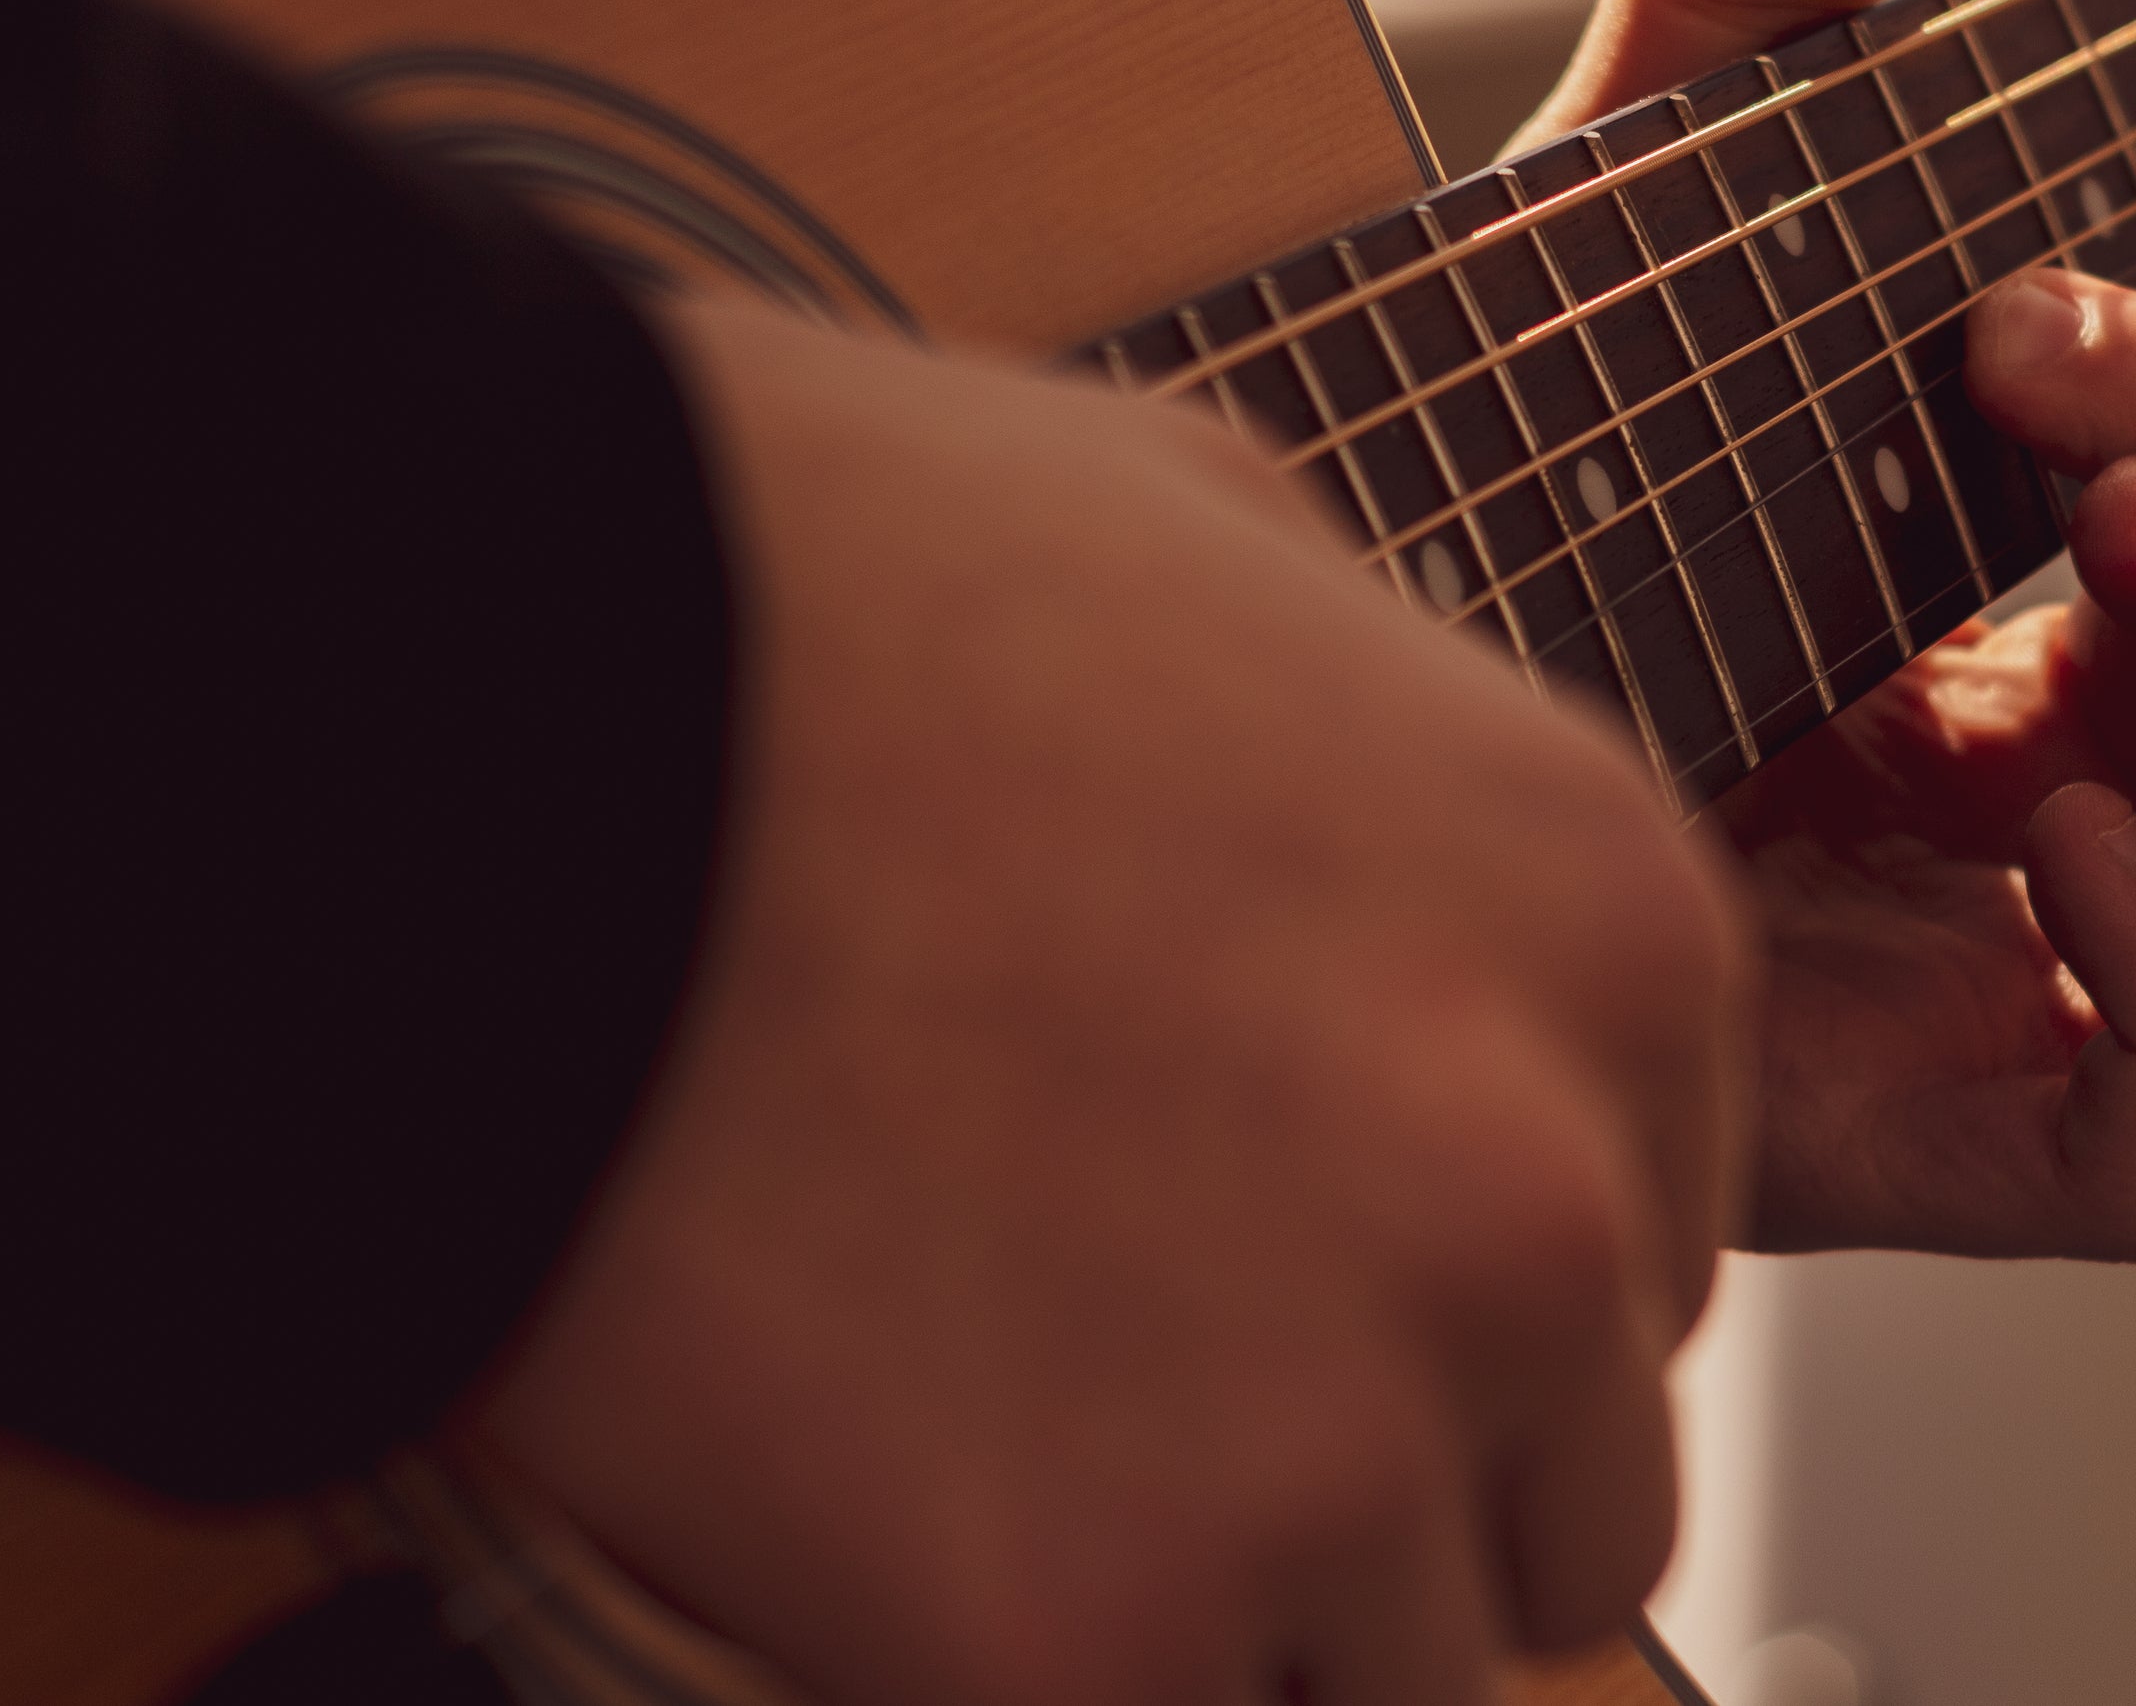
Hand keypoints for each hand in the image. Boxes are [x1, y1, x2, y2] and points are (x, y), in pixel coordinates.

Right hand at [474, 297, 1746, 1705]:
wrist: (474, 721)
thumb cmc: (802, 594)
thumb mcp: (1216, 541)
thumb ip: (1396, 753)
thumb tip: (1403, 887)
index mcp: (1614, 930)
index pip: (1661, 1237)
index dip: (1472, 1258)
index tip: (1315, 1240)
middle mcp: (1545, 1199)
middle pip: (1573, 1491)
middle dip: (1399, 1462)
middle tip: (1158, 1369)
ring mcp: (1338, 1440)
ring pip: (1382, 1658)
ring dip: (1220, 1585)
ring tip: (983, 1405)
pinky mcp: (1090, 1634)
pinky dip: (1018, 1652)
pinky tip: (871, 1483)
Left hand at [1524, 0, 2135, 1263]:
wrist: (1242, 745)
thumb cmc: (1457, 490)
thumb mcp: (1624, 226)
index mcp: (2043, 621)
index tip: (2020, 311)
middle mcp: (2065, 804)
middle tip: (2116, 479)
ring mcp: (2014, 981)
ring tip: (2124, 613)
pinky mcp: (1930, 1137)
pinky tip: (2036, 841)